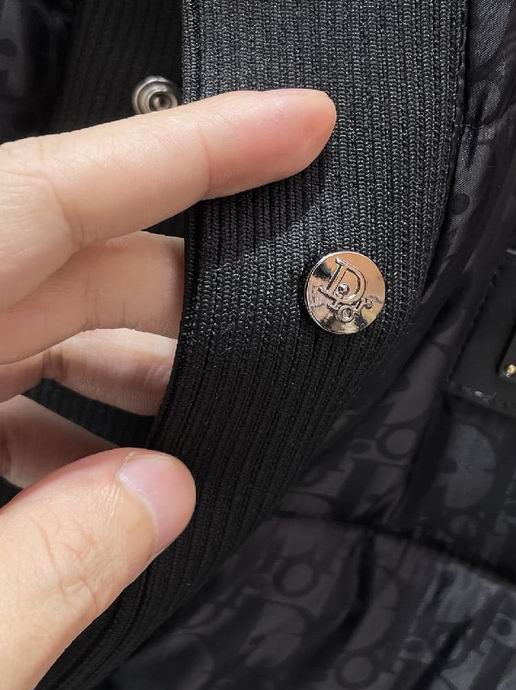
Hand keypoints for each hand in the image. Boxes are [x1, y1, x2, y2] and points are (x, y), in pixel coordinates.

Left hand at [0, 88, 335, 689]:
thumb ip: (54, 569)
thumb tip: (164, 490)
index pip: (53, 191)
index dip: (190, 146)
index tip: (303, 120)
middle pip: (70, 262)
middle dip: (192, 294)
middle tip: (283, 332)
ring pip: (37, 322)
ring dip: (132, 366)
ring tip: (199, 428)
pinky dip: (62, 418)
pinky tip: (99, 481)